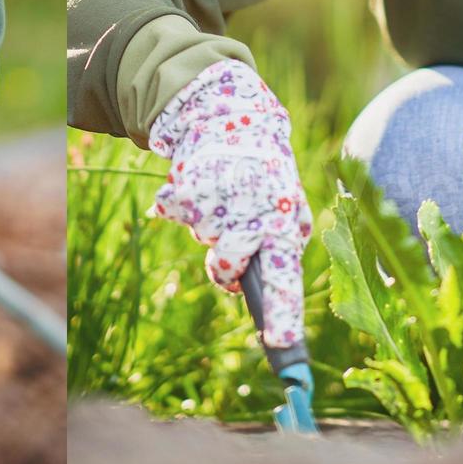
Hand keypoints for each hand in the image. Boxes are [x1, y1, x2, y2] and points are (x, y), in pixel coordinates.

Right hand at [147, 59, 311, 349]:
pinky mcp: (188, 185)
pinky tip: (195, 180)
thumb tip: (257, 297)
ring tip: (222, 197)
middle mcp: (256, 212)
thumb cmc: (264, 177)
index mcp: (287, 223)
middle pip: (228, 264)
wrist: (231, 117)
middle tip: (227, 256)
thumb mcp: (289, 204)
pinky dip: (178, 201)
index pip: (286, 279)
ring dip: (207, 228)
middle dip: (224, 268)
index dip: (283, 316)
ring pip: (202, 240)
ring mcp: (221, 199)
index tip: (281, 345)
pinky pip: (173, 211)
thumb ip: (281, 245)